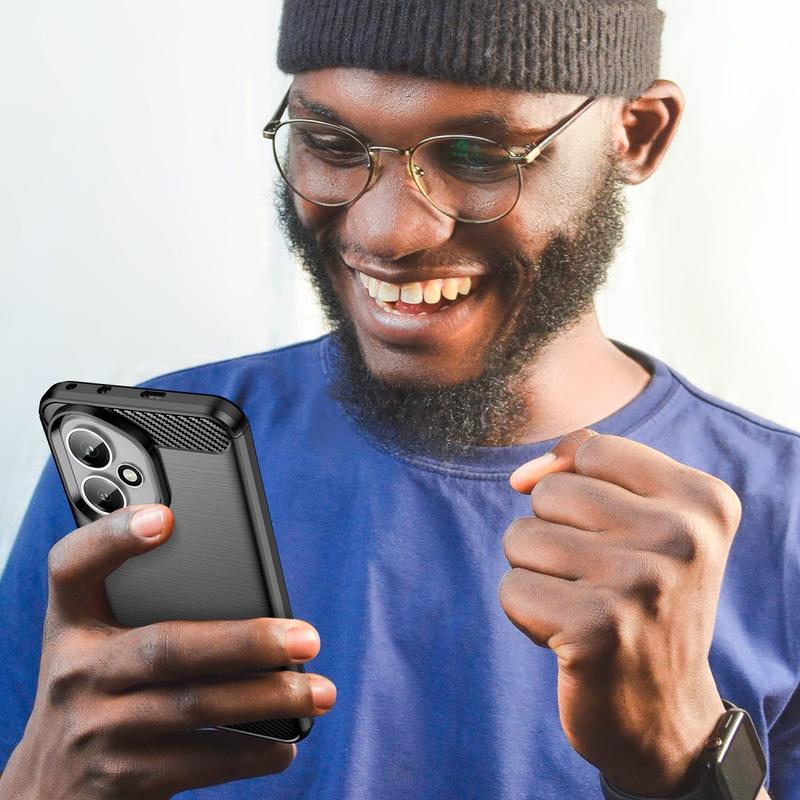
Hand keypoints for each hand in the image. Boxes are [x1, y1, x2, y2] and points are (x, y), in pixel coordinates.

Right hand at [0, 504, 335, 799]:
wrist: (47, 791)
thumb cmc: (99, 693)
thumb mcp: (99, 646)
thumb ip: (148, 610)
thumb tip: (254, 601)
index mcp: (73, 624)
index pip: (73, 567)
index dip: (112, 537)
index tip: (165, 517)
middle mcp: (77, 672)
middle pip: (167, 647)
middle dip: (246, 642)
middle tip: (308, 638)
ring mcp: (96, 729)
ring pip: (194, 705)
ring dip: (267, 699)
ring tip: (318, 691)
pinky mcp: (121, 779)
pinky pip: (198, 762)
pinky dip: (250, 753)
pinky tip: (285, 746)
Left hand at [500, 429, 741, 796]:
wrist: (666, 715)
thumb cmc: (642, 600)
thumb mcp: (644, 521)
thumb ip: (584, 470)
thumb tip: (521, 477)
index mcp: (704, 500)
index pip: (591, 449)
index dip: (575, 487)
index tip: (608, 533)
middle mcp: (682, 536)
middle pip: (549, 492)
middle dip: (553, 535)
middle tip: (599, 581)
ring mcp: (640, 583)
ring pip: (521, 537)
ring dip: (537, 574)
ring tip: (585, 606)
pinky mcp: (596, 629)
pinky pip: (512, 588)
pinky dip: (527, 614)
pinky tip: (571, 638)